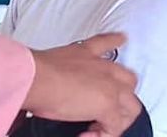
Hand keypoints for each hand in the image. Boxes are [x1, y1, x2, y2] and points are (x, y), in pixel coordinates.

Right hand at [24, 34, 139, 136]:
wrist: (35, 77)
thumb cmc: (34, 71)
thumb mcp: (49, 63)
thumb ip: (59, 70)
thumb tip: (51, 85)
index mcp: (84, 52)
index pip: (105, 42)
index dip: (116, 41)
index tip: (122, 38)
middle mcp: (102, 67)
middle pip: (129, 80)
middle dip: (124, 95)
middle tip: (110, 107)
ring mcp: (110, 87)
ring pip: (131, 107)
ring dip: (118, 119)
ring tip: (98, 127)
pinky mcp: (109, 107)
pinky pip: (114, 128)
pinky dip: (102, 135)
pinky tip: (85, 135)